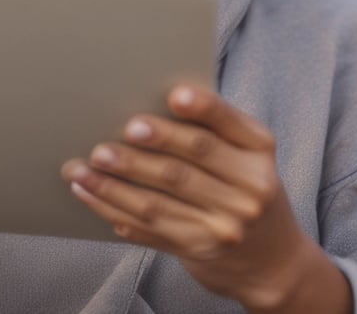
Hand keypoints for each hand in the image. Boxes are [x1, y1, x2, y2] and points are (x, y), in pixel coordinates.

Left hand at [61, 86, 350, 312]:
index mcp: (259, 150)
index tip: (174, 96)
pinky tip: (87, 192)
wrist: (273, 261)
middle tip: (112, 138)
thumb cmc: (247, 187)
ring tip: (83, 168)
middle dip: (145, 150)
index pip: (228, 123)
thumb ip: (213, 128)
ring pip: (158, 200)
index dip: (202, 108)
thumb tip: (153, 103)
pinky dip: (112, 208)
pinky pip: (147, 226)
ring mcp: (223, 225)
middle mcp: (248, 189)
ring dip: (113, 184)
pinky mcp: (197, 248)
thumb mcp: (248, 154)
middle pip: (187, 163)